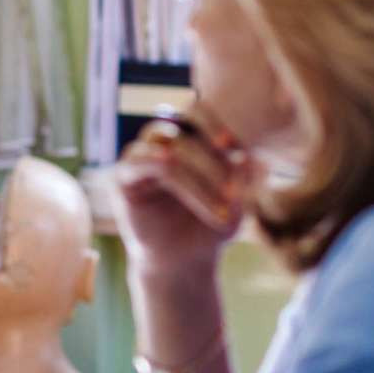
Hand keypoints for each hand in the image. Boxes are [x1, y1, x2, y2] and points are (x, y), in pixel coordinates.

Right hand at [111, 103, 253, 278]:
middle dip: (215, 163)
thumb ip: (244, 178)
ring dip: (201, 178)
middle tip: (235, 194)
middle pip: (184, 131)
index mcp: (185, 137)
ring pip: (170, 150)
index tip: (236, 148)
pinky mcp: (123, 177)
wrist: (183, 262)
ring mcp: (139, 157)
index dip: (215, 123)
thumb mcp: (236, 202)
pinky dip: (171, 173)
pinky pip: (144, 161)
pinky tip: (195, 196)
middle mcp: (158, 142)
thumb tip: (251, 157)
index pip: (194, 109)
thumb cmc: (210, 226)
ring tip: (223, 208)